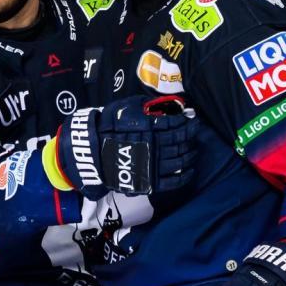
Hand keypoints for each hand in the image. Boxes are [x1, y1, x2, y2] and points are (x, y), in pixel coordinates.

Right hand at [43, 95, 197, 199]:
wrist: (92, 152)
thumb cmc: (108, 127)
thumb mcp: (126, 108)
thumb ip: (147, 106)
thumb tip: (166, 104)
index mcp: (150, 128)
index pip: (177, 125)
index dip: (188, 123)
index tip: (193, 120)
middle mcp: (155, 146)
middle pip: (180, 142)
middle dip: (190, 138)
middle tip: (194, 134)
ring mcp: (153, 165)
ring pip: (180, 161)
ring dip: (190, 155)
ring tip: (193, 151)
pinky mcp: (149, 181)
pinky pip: (173, 181)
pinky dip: (184, 176)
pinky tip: (189, 170)